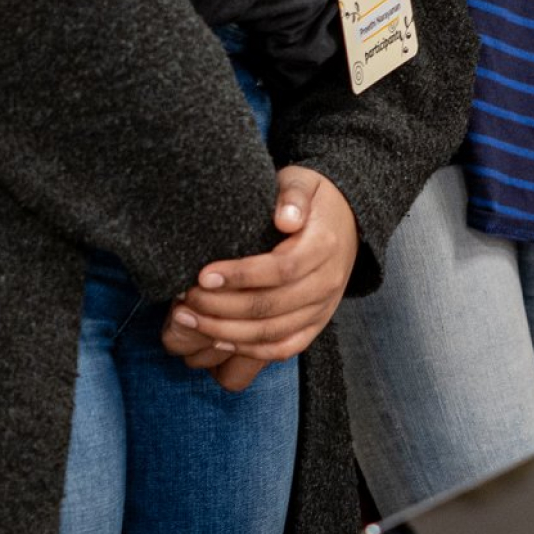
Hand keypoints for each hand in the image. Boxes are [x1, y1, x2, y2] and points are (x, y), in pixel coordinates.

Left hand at [162, 167, 360, 374]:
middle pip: (271, 306)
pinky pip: (285, 348)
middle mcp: (328, 281)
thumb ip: (293, 195)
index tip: (203, 275)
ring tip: (190, 319)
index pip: (281, 269)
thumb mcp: (303, 182)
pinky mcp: (318, 323)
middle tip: (186, 299)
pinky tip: (219, 341)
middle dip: (222, 307)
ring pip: (273, 333)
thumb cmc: (313, 200)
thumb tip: (285, 219)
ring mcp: (324, 306)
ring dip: (227, 332)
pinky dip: (251, 351)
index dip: (240, 276)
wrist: (347, 220)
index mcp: (325, 246)